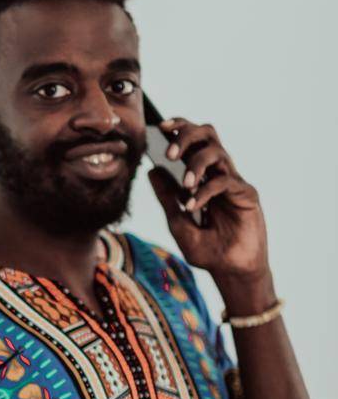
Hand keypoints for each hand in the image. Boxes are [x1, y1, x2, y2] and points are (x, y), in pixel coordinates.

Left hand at [149, 116, 269, 284]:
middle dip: (187, 135)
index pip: (192, 141)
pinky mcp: (247, 194)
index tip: (160, 127)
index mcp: (202, 176)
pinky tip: (192, 205)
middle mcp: (218, 173)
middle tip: (170, 152)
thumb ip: (167, 198)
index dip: (179, 127)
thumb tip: (152, 170)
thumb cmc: (207, 249)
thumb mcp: (178, 222)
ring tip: (184, 184)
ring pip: (217, 151)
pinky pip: (224, 181)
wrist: (229, 271)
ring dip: (196, 163)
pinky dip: (204, 191)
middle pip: (207, 134)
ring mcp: (233, 181)